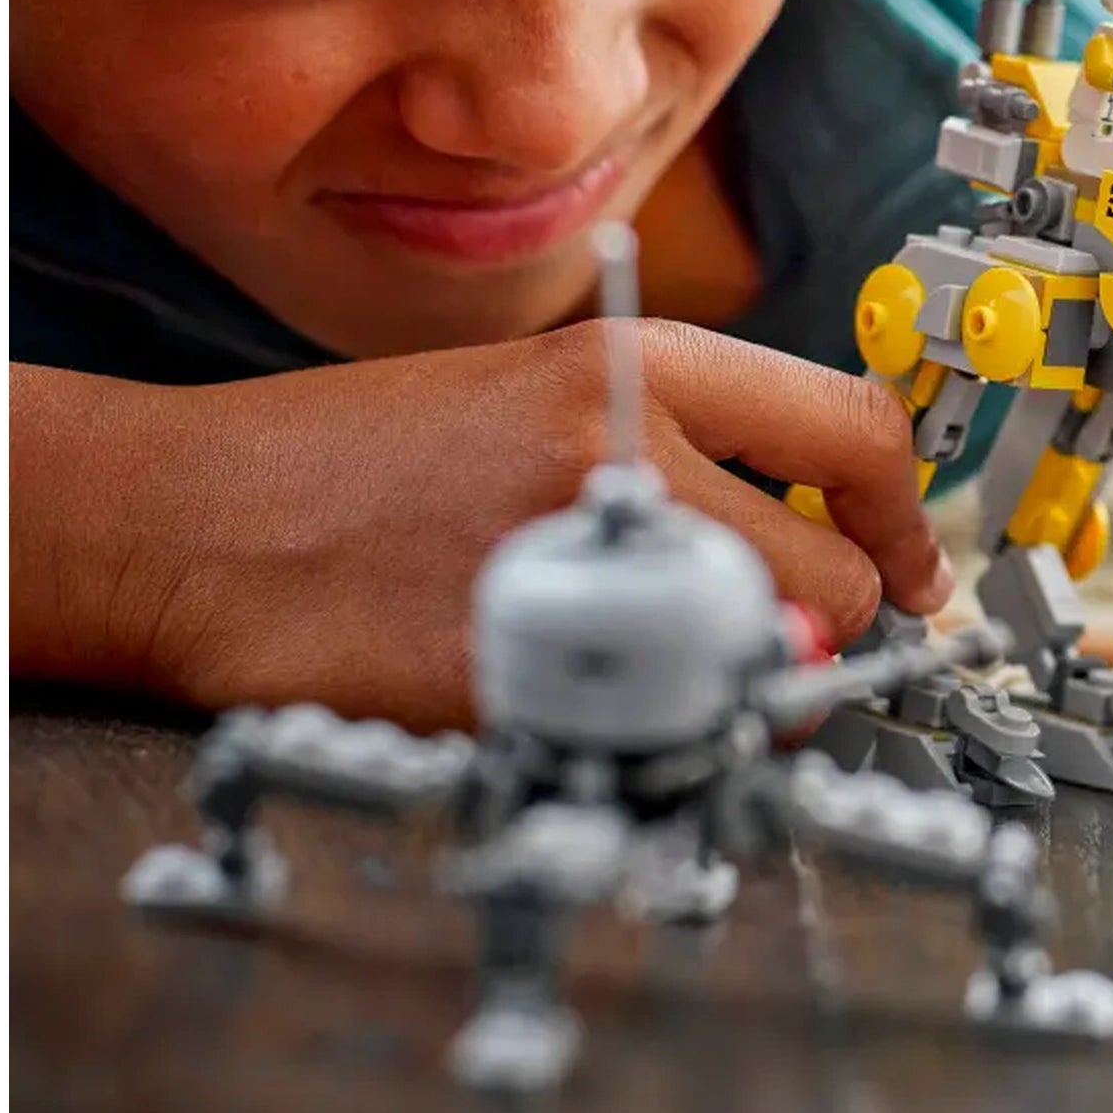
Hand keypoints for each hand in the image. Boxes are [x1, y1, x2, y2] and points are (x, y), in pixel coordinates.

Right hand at [70, 327, 950, 730]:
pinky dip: (650, 747)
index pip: (851, 428)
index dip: (905, 519)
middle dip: (826, 637)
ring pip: (759, 673)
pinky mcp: (514, 674)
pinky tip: (587, 712)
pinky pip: (654, 738)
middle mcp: (616, 448)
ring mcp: (567, 562)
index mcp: (633, 365)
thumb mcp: (544, 397)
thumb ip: (687, 456)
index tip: (914, 572)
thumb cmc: (366, 463)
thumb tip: (818, 553)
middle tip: (779, 654)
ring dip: (746, 700)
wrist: (197, 516)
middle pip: (832, 580)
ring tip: (668, 681)